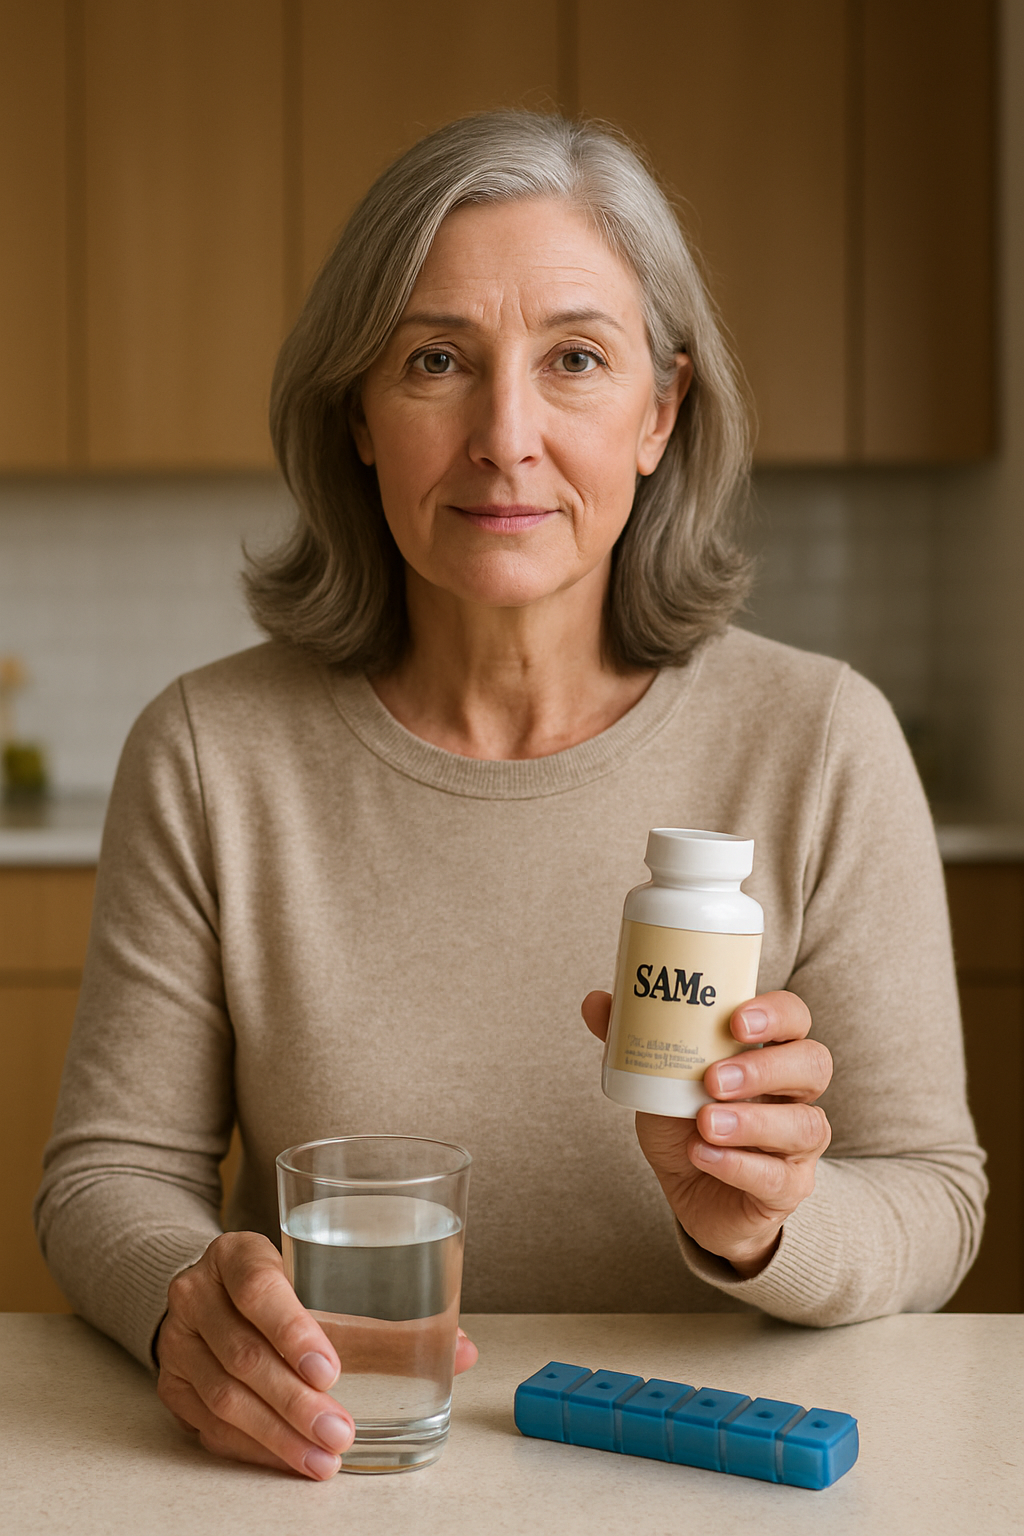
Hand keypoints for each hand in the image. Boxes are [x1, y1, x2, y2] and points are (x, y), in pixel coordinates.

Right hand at [155, 1230, 478, 1478]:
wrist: (211, 1290)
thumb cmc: (282, 1284)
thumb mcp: (324, 1281)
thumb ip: (388, 1319)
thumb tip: (465, 1352)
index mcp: (237, 1253)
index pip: (259, 1288)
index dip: (293, 1330)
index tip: (330, 1369)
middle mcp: (198, 1293)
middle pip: (243, 1352)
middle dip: (296, 1400)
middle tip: (341, 1431)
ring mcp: (180, 1342)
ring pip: (225, 1398)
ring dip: (279, 1435)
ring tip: (326, 1457)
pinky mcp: (174, 1387)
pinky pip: (212, 1427)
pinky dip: (256, 1449)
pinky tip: (293, 1460)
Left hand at [582, 989, 831, 1277]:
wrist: (693, 1193)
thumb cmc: (686, 1122)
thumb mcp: (660, 1078)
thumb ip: (636, 1038)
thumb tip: (595, 1001)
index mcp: (770, 1053)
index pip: (795, 1019)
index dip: (775, 1014)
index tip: (734, 1021)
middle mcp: (795, 1093)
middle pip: (813, 1064)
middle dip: (765, 1068)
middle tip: (713, 1078)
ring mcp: (798, 1143)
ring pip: (805, 1124)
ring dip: (752, 1121)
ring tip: (705, 1122)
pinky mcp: (788, 1188)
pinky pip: (778, 1177)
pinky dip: (737, 1165)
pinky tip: (702, 1155)